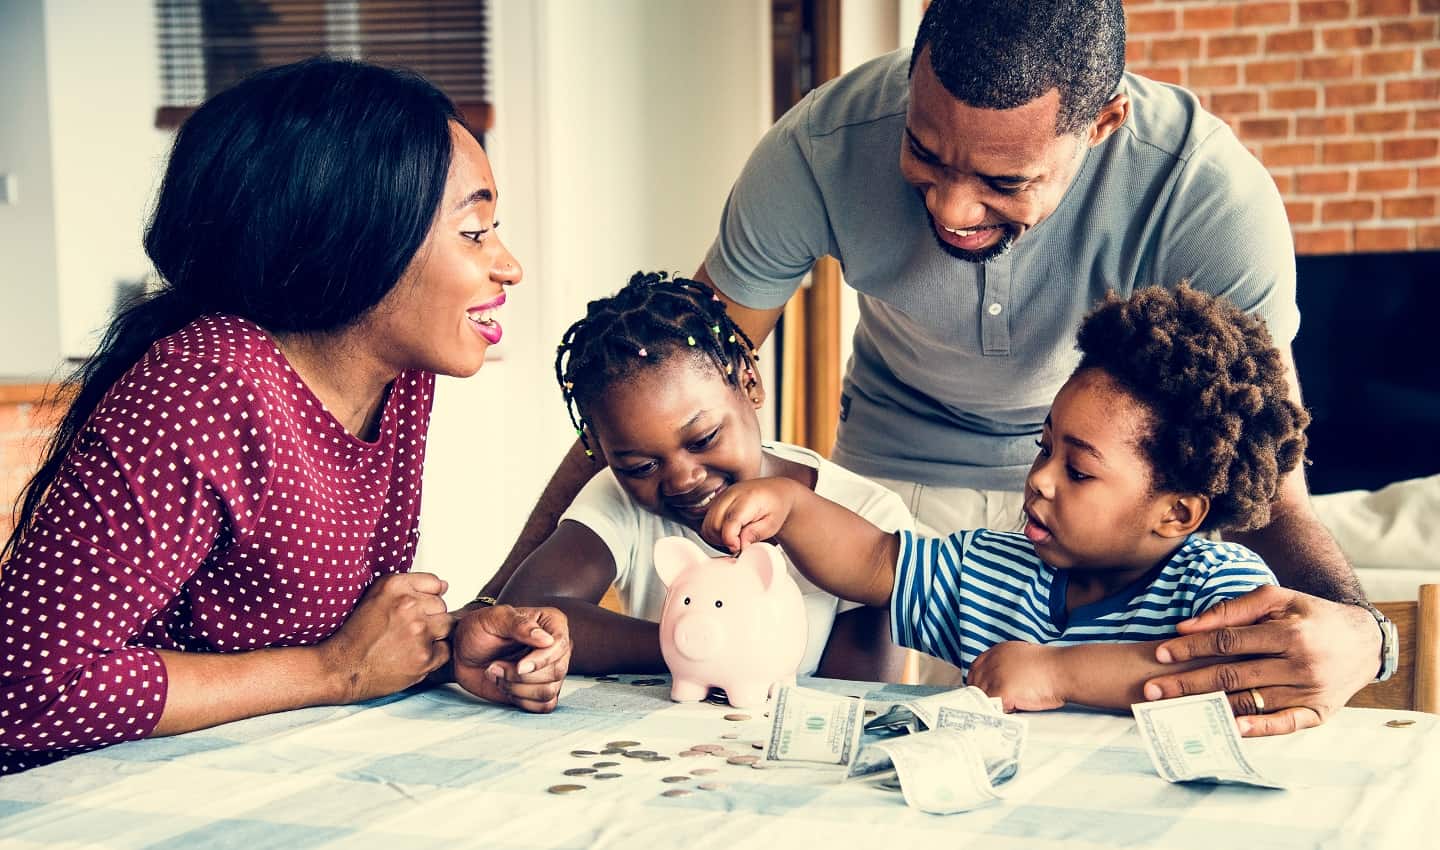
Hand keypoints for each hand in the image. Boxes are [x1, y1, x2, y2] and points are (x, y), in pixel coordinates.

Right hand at [318, 572, 452, 702]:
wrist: (342, 668)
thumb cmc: (357, 634)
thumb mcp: (376, 596)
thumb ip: (410, 586)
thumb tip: (445, 586)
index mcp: (395, 586)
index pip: (435, 584)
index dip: (426, 598)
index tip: (414, 609)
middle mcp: (408, 605)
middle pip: (442, 605)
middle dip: (430, 617)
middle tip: (407, 630)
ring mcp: (419, 631)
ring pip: (447, 625)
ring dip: (434, 634)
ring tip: (412, 642)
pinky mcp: (425, 656)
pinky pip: (446, 650)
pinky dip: (434, 655)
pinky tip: (413, 655)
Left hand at [452, 605, 570, 712]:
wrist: (462, 652)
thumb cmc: (478, 629)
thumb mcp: (494, 618)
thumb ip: (520, 625)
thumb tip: (547, 640)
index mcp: (551, 623)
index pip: (560, 645)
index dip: (541, 660)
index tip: (519, 666)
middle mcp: (555, 647)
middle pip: (557, 671)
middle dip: (521, 676)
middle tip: (495, 666)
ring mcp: (550, 670)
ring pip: (549, 691)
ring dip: (517, 688)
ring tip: (497, 674)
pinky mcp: (540, 690)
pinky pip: (544, 705)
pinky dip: (521, 701)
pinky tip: (505, 686)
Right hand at [701, 478, 801, 553]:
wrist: (775, 492)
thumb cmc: (776, 506)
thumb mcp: (772, 523)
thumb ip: (756, 533)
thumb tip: (741, 545)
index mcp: (748, 498)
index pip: (730, 520)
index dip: (731, 539)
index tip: (738, 548)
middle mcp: (731, 495)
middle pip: (714, 524)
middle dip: (724, 540)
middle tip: (739, 545)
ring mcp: (721, 497)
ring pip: (707, 525)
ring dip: (717, 538)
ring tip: (734, 539)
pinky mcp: (716, 501)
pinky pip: (706, 522)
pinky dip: (713, 533)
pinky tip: (727, 534)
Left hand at [967, 642, 1065, 711]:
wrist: (1064, 670)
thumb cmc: (1052, 667)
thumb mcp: (1024, 657)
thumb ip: (1008, 665)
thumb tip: (1000, 681)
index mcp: (997, 651)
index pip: (975, 669)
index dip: (978, 683)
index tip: (983, 694)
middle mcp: (992, 661)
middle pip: (975, 684)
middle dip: (983, 696)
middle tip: (995, 706)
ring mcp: (995, 676)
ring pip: (983, 698)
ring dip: (992, 706)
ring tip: (1007, 708)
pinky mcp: (1001, 691)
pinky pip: (992, 708)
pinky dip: (1000, 713)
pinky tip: (1012, 711)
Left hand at [1144, 585, 1378, 736]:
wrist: (1364, 641)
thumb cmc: (1310, 615)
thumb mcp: (1278, 598)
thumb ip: (1232, 609)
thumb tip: (1186, 626)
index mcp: (1288, 633)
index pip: (1227, 641)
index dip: (1192, 647)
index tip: (1161, 653)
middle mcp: (1300, 664)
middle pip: (1231, 675)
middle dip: (1187, 683)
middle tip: (1152, 690)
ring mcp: (1309, 692)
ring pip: (1250, 701)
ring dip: (1209, 707)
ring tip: (1175, 710)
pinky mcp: (1318, 713)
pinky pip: (1283, 725)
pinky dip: (1257, 729)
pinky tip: (1229, 729)